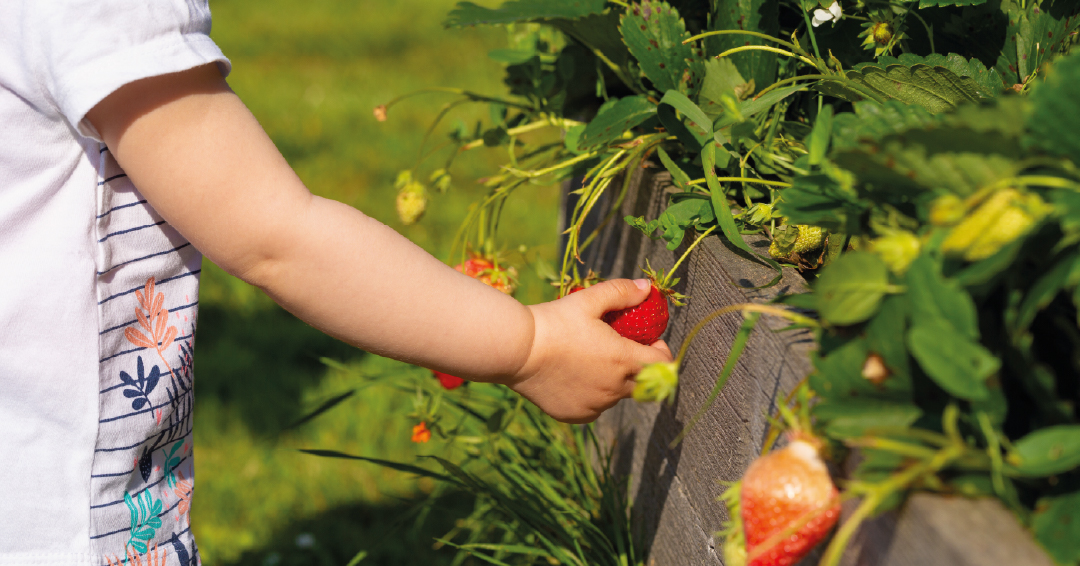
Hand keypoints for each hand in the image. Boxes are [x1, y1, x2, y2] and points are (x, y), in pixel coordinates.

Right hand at [505, 278, 673, 423]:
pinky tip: (578, 378)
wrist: (517, 350)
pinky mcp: (575, 415)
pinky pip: (594, 408)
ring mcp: (594, 405)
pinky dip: (593, 396)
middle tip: (622, 351)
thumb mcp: (588, 300)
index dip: (661, 353)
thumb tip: (646, 287)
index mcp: (623, 359)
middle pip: (643, 383)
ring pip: (616, 396)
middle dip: (640, 368)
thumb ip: (621, 293)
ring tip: (594, 362)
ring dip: (615, 382)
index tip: (650, 343)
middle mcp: (613, 388)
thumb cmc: (554, 322)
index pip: (662, 364)